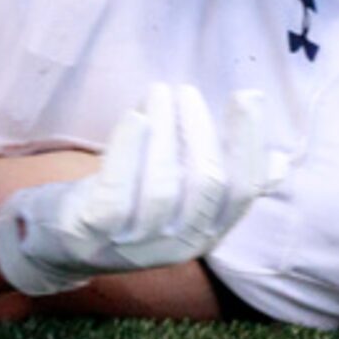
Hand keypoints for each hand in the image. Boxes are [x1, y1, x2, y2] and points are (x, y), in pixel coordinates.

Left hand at [0, 85, 284, 294]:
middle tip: (185, 91)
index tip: (246, 97)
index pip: (242, 192)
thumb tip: (282, 163)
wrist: (56, 241)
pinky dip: (130, 150)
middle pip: (207, 186)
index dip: (249, 143)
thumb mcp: (177, 197)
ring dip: (165, 130)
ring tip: (159, 92)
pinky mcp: (94, 233)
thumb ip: (223, 182)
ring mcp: (134, 244)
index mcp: (205, 235)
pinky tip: (135, 116)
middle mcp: (177, 246)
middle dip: (200, 130)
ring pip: (166, 187)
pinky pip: (118, 192)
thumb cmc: (126, 205)